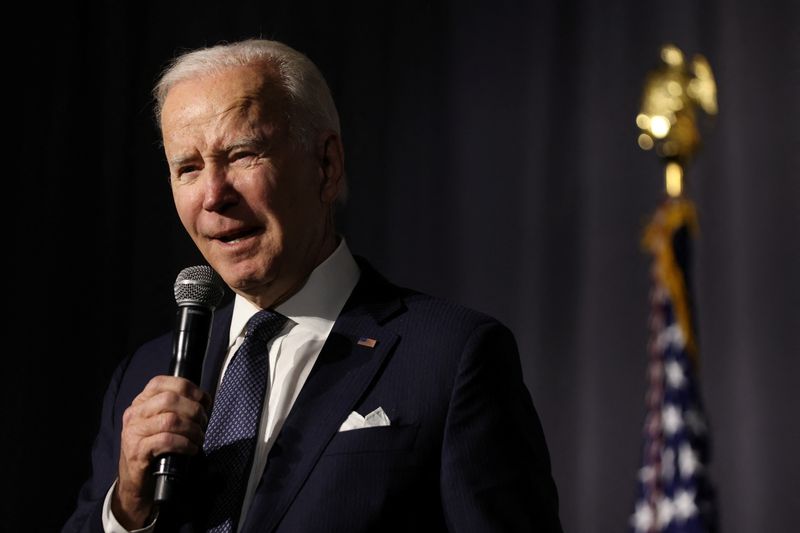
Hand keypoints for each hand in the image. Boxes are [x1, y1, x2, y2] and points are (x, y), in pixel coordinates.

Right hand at [112, 376, 209, 528]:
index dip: (188, 388)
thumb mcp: (161, 423)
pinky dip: (185, 443)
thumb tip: (204, 400)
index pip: (162, 382)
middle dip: (194, 410)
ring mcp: (133, 433)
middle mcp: (134, 414)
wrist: (135, 483)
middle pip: (169, 399)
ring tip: (199, 438)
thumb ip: (175, 408)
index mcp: (140, 403)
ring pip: (170, 420)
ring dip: (192, 429)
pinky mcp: (137, 452)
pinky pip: (166, 441)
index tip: (203, 400)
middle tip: (203, 423)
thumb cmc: (155, 450)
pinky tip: (191, 449)